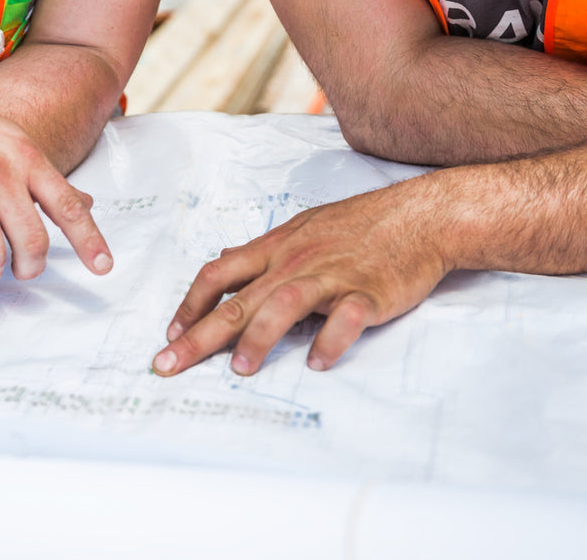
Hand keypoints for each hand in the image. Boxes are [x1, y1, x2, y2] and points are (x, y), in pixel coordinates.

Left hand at [152, 181, 451, 375]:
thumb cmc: (359, 225)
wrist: (419, 216)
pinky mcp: (368, 292)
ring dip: (258, 338)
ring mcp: (332, 276)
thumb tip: (224, 258)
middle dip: (199, 335)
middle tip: (167, 364)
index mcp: (276, 248)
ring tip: (240, 370)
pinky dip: (330, 340)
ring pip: (284, 304)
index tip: (170, 333)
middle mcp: (296, 262)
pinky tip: (318, 363)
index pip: (219, 274)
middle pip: (238, 299)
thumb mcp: (301, 228)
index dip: (190, 304)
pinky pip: (346, 317)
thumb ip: (263, 251)